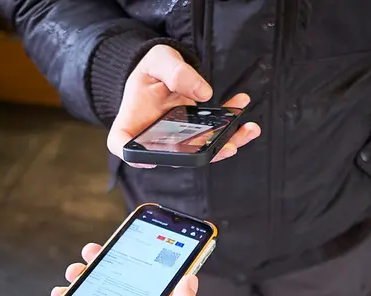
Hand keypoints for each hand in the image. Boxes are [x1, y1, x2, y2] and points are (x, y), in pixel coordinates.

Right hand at [108, 44, 260, 167]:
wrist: (162, 69)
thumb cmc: (152, 69)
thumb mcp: (158, 60)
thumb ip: (176, 72)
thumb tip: (203, 93)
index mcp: (133, 121)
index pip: (123, 145)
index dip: (134, 157)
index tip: (149, 159)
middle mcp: (154, 136)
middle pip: (174, 155)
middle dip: (205, 154)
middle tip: (228, 147)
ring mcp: (176, 137)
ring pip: (200, 149)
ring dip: (227, 142)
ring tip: (248, 129)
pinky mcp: (195, 131)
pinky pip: (214, 132)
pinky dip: (231, 122)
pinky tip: (241, 104)